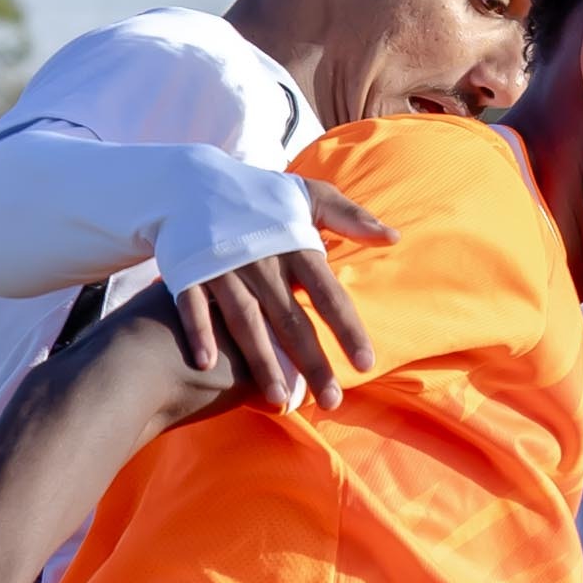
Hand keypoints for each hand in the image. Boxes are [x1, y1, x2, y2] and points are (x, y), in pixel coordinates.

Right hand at [164, 179, 389, 407]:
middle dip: (311, 362)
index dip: (347, 329)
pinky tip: (207, 364)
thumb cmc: (260, 197)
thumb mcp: (308, 195)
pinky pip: (193, 304)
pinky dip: (199, 331)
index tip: (366, 364)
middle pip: (290, 319)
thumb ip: (350, 218)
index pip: (328, 294)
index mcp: (294, 244)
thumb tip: (393, 238)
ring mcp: (222, 267)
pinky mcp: (189, 271)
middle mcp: (261, 260)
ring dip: (261, 360)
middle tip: (331, 402)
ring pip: (245, 320)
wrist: (192, 181)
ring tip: (281, 400)